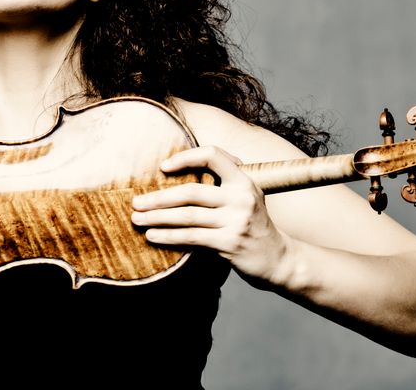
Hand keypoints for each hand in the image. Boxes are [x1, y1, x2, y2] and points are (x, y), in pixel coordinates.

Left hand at [131, 146, 293, 286]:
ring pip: (187, 216)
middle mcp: (242, 197)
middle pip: (191, 192)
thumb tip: (180, 170)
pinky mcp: (230, 243)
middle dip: (158, 197)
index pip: (213, 155)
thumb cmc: (254, 225)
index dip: (186, 157)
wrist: (279, 259)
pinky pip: (192, 237)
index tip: (163, 167)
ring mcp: (237, 221)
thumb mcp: (246, 196)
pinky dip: (169, 236)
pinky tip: (153, 236)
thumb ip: (223, 182)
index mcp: (244, 180)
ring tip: (137, 220)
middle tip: (136, 202)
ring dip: (157, 218)